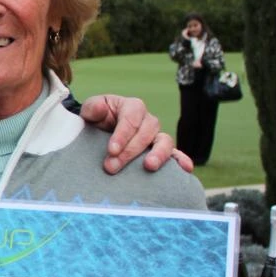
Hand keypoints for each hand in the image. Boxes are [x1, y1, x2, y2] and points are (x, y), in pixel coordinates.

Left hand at [79, 95, 193, 174]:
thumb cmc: (96, 120)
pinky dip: (181, 160)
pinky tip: (186, 169)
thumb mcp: (90, 111)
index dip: (122, 134)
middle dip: (129, 151)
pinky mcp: (160, 152)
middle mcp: (148, 120)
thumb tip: (100, 109)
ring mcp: (156, 136)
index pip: (132, 117)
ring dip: (158, 154)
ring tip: (149, 166)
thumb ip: (92, 108)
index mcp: (132, 107)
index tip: (112, 150)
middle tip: (111, 166)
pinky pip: (175, 154)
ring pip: (165, 141)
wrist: (98, 133)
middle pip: (146, 133)